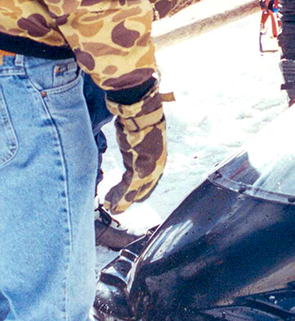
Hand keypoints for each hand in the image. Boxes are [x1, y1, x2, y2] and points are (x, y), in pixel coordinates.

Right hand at [103, 86, 166, 213]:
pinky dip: (118, 197)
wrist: (142, 114)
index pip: (149, 178)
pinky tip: (110, 203)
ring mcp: (149, 168)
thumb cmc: (139, 118)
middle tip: (119, 206)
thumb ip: (136, 139)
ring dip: (121, 200)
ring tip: (112, 207)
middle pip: (143, 187)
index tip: (129, 194)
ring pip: (134, 190)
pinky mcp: (139, 170)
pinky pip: (128, 189)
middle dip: (130, 197)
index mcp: (158, 156)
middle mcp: (156, 165)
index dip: (138, 188)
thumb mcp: (139, 131)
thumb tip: (129, 132)